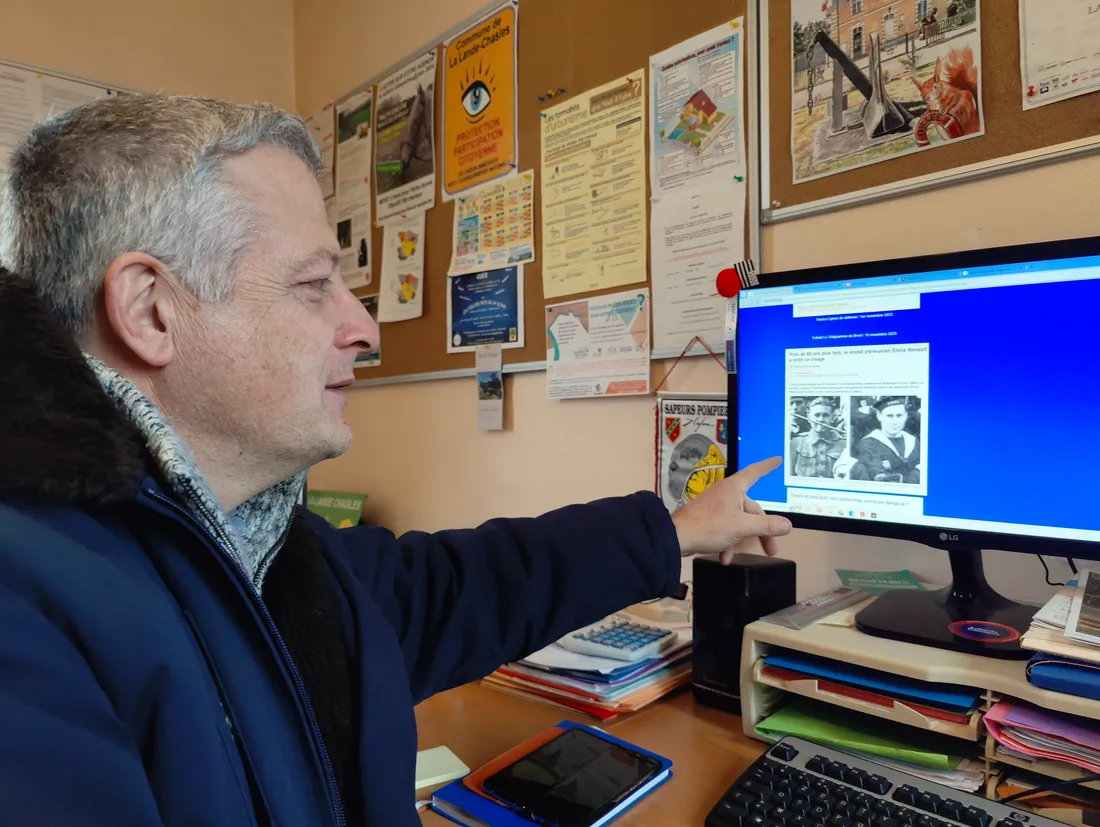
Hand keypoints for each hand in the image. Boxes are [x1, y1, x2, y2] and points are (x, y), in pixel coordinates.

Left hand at [671, 457, 791, 562]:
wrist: (676, 537)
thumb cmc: (709, 526)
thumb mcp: (742, 527)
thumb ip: (767, 526)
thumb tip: (788, 525)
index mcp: (735, 488)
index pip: (755, 472)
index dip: (768, 466)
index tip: (777, 459)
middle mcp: (726, 493)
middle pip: (752, 509)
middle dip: (762, 531)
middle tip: (771, 550)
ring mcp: (716, 505)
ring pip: (739, 521)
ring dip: (743, 540)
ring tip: (743, 556)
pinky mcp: (708, 518)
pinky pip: (725, 528)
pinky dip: (727, 542)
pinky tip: (724, 558)